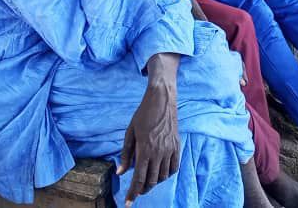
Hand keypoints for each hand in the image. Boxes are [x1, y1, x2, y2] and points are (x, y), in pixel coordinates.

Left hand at [117, 84, 178, 204]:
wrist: (161, 100)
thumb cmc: (143, 115)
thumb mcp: (130, 132)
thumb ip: (126, 154)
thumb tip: (121, 172)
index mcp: (145, 149)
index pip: (139, 178)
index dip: (133, 193)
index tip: (128, 203)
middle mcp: (158, 152)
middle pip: (151, 180)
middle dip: (143, 190)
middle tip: (136, 192)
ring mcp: (169, 150)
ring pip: (163, 176)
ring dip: (154, 183)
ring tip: (147, 182)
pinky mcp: (176, 146)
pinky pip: (174, 167)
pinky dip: (167, 174)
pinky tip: (161, 174)